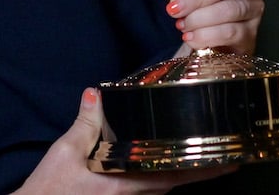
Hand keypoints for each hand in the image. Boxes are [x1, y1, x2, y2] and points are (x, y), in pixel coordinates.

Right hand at [14, 88, 234, 193]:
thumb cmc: (51, 186)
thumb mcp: (65, 151)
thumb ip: (84, 123)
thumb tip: (95, 94)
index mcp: (124, 182)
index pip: (173, 176)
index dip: (203, 170)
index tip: (228, 160)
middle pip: (175, 183)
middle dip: (201, 171)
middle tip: (225, 155)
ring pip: (164, 188)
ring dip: (183, 174)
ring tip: (201, 155)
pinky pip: (149, 189)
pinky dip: (162, 177)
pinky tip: (162, 163)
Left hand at [164, 0, 262, 54]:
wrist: (204, 37)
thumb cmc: (201, 2)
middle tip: (174, 7)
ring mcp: (253, 12)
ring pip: (229, 10)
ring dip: (199, 18)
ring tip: (181, 24)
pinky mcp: (249, 36)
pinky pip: (230, 32)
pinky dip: (206, 35)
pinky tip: (191, 37)